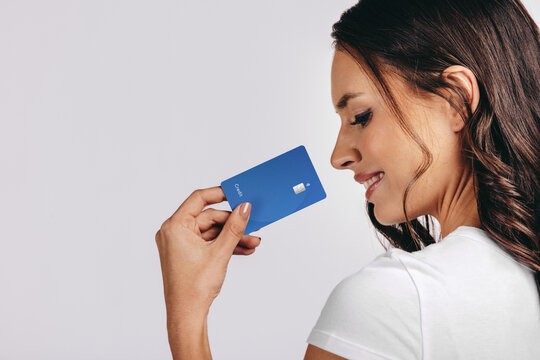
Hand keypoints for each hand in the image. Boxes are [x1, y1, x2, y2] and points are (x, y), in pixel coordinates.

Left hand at [155, 185, 260, 316]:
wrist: (187, 316)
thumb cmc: (194, 288)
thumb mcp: (219, 252)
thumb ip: (234, 227)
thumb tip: (244, 208)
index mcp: (174, 227)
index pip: (199, 199)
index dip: (220, 194)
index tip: (237, 193)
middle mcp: (174, 232)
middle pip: (209, 218)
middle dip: (233, 224)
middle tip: (253, 226)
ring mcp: (180, 244)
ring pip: (212, 232)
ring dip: (233, 237)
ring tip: (253, 242)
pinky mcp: (188, 254)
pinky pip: (209, 243)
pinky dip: (225, 246)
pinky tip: (244, 249)